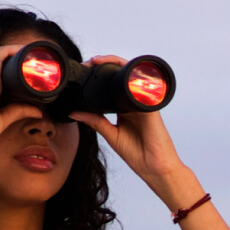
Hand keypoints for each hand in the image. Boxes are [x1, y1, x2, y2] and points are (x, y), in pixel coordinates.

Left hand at [69, 54, 191, 197]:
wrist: (155, 167)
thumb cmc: (137, 154)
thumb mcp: (111, 135)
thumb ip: (95, 122)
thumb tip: (74, 112)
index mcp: (125, 108)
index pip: (112, 87)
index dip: (100, 77)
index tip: (85, 71)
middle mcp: (135, 102)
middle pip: (122, 78)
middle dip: (106, 66)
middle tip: (89, 62)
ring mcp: (144, 102)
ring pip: (131, 76)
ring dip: (116, 65)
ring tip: (99, 62)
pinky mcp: (151, 106)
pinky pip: (142, 87)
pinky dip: (131, 77)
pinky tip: (120, 72)